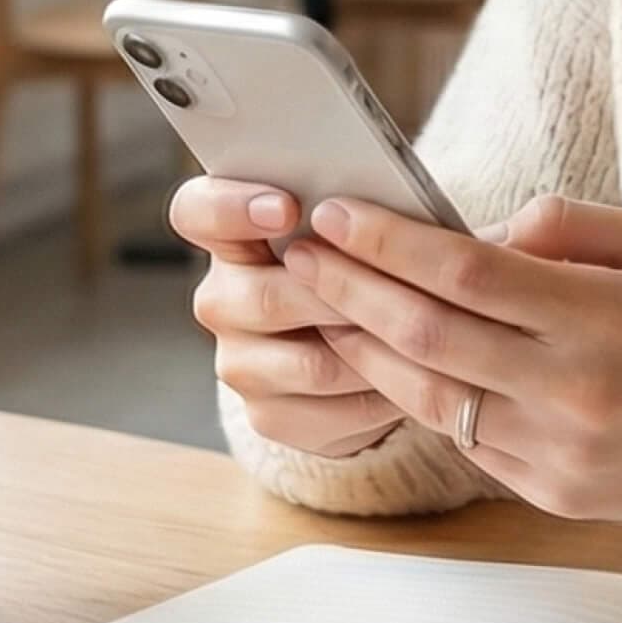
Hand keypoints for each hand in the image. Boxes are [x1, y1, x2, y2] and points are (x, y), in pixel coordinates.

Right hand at [173, 178, 405, 458]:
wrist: (361, 339)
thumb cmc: (358, 257)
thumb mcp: (351, 221)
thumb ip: (351, 208)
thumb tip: (385, 207)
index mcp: (227, 233)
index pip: (197, 211)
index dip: (232, 208)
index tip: (286, 207)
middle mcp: (221, 299)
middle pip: (263, 297)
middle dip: (337, 290)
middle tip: (391, 279)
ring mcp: (240, 363)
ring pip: (309, 363)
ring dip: (371, 347)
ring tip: (423, 330)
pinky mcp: (270, 415)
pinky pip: (332, 411)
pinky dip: (382, 392)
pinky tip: (417, 373)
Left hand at [293, 192, 621, 529]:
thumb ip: (568, 225)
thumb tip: (481, 232)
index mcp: (601, 318)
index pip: (468, 274)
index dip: (391, 243)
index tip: (337, 211)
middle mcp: (571, 389)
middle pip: (429, 334)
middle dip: (351, 286)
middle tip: (300, 249)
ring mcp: (554, 450)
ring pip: (428, 396)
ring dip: (361, 347)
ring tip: (318, 303)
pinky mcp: (545, 492)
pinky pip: (460, 438)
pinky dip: (412, 394)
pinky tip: (381, 358)